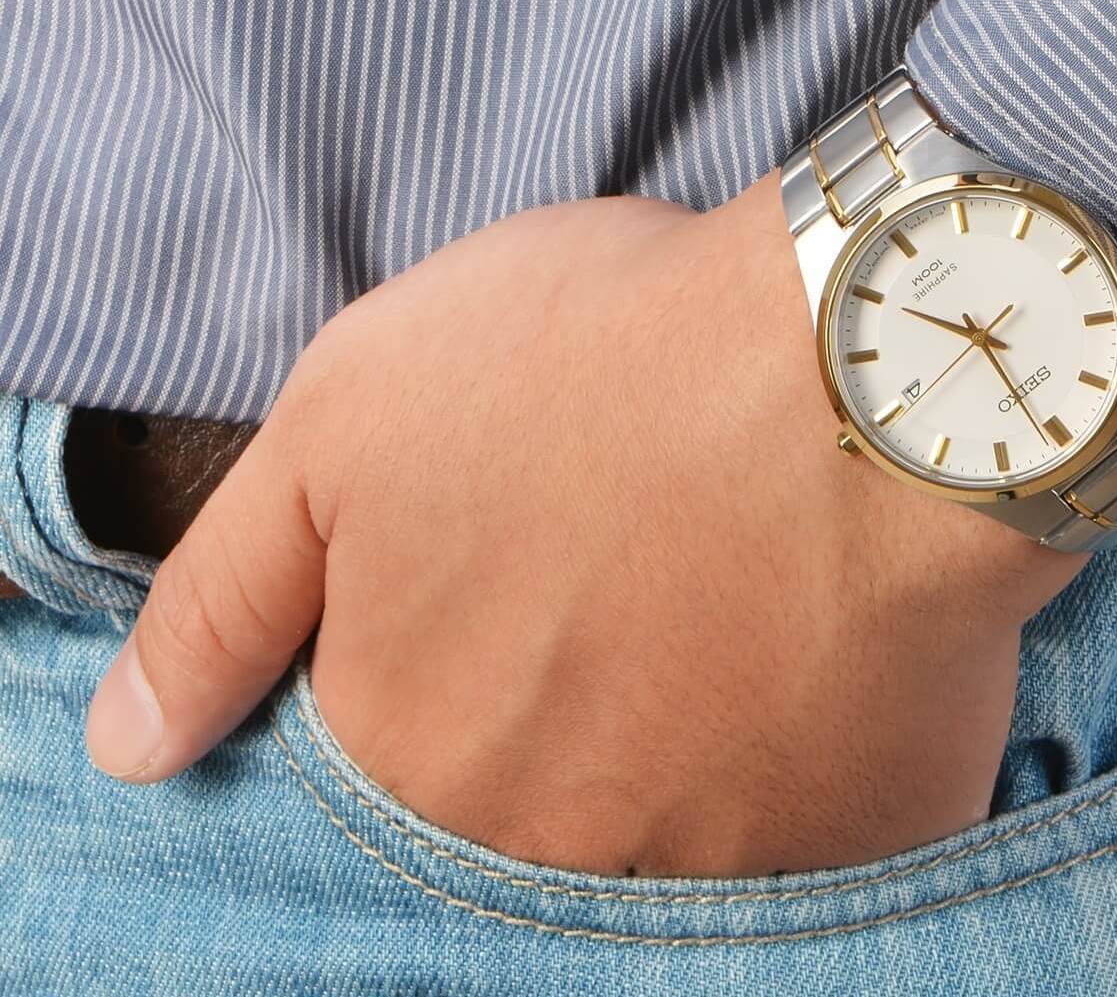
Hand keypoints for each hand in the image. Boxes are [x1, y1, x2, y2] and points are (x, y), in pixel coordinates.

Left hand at [83, 172, 1084, 876]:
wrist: (873, 360)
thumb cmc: (606, 361)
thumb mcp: (349, 419)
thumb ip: (222, 602)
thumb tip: (133, 750)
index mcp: (412, 755)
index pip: (385, 765)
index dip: (454, 652)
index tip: (523, 573)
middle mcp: (549, 848)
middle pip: (529, 808)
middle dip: (569, 700)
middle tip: (637, 573)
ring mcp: (715, 865)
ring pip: (671, 829)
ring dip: (688, 734)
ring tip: (737, 598)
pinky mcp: (862, 843)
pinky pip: (812, 835)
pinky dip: (809, 757)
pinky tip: (825, 644)